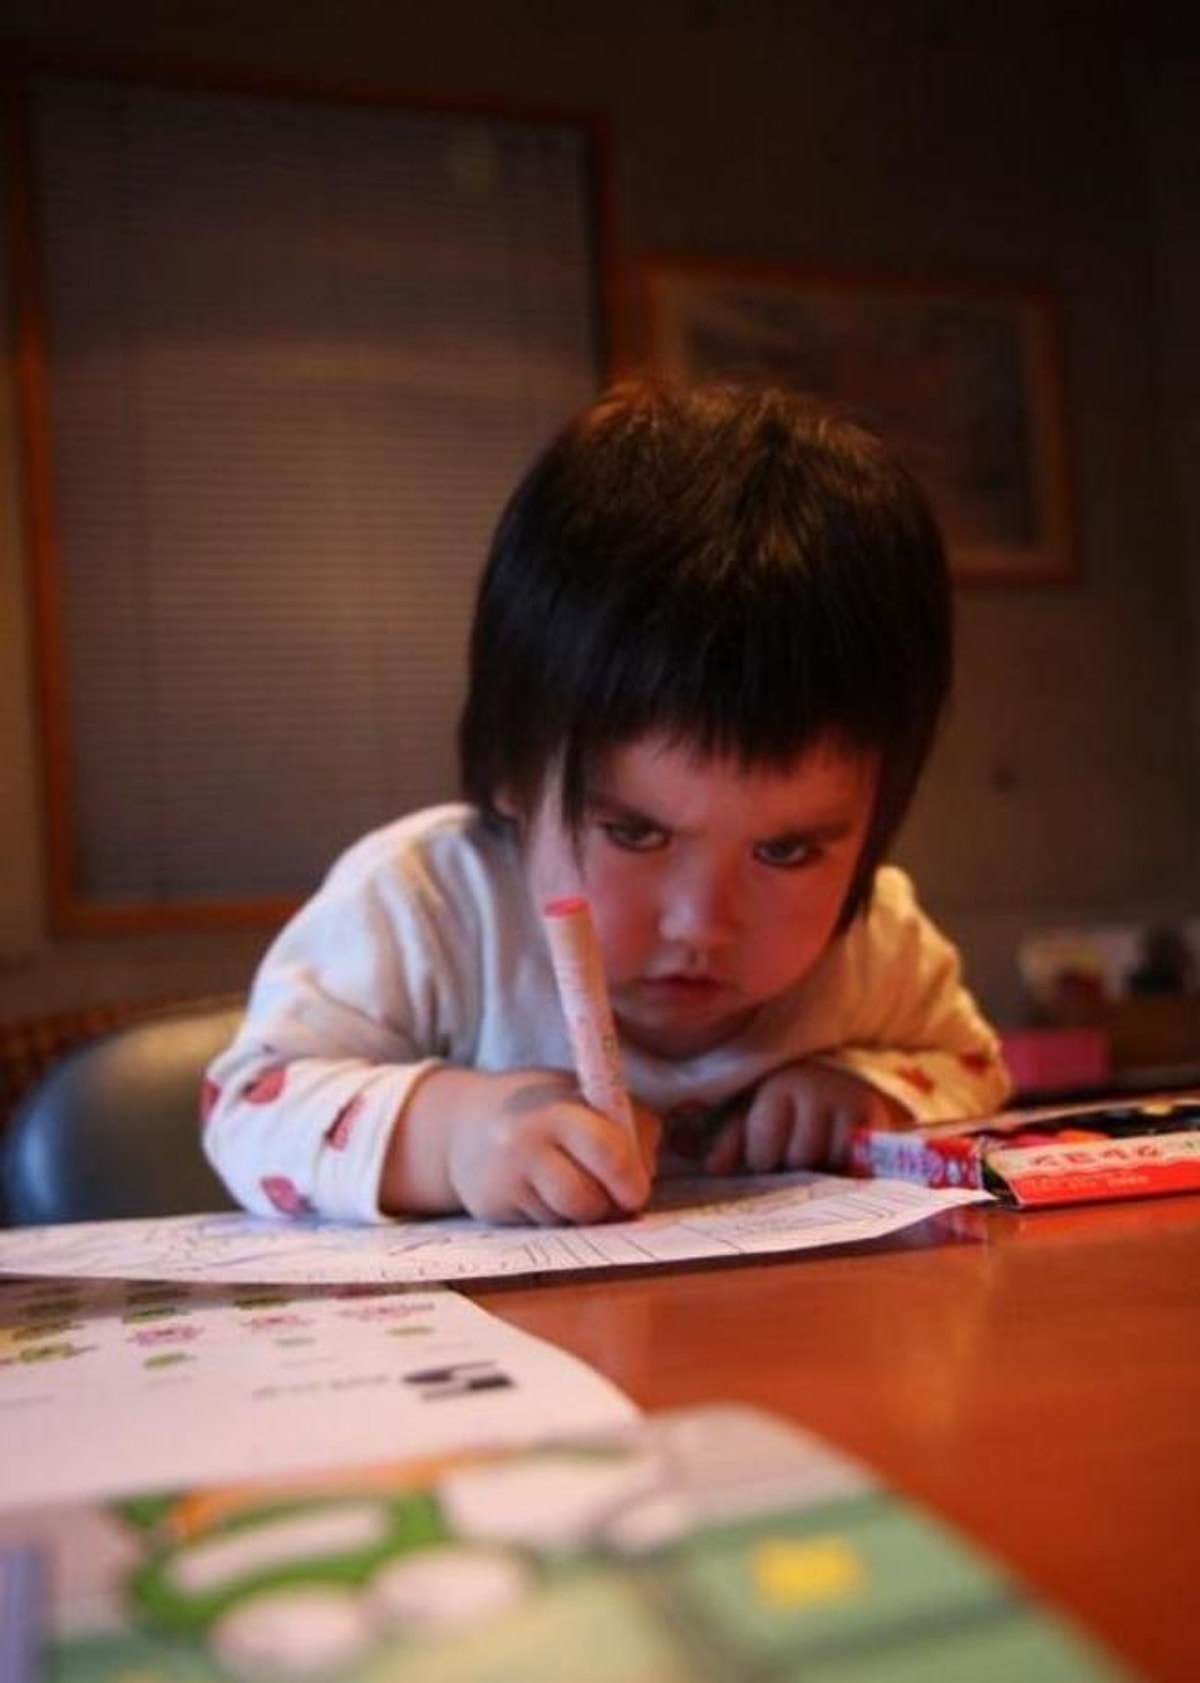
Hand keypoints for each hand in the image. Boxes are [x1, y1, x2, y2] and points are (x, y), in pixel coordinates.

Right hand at [383, 1065, 660, 1224]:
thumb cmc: (544, 1106)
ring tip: (576, 1186)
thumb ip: (627, 1126)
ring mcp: (506, 1178)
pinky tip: (544, 1192)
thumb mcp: (585, 1096)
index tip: (637, 1189)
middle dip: (609, 1206)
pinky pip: (545, 1228)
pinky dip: (557, 1217)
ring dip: (583, 1214)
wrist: (464, 1121)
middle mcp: (526, 1142)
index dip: (631, 1179)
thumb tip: (645, 1176)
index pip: (609, 1152)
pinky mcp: (493, 1208)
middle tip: (615, 1197)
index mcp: (559, 1107)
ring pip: (568, 1220)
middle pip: (587, 1201)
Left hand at [703, 1063, 909, 1175]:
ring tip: (818, 1153)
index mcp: (778, 1086)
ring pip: (834, 1162)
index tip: (766, 1155)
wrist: (837, 1072)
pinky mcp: (877, 1117)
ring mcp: (851, 1102)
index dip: (762, 1160)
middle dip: (794, 1165)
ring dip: (825, 1167)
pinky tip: (841, 1158)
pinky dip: (851, 1167)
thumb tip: (714, 1168)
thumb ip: (731, 1139)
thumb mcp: (752, 1109)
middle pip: (801, 1158)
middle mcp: (817, 1089)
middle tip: (794, 1155)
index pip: (764, 1148)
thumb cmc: (785, 1097)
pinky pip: (863, 1161)